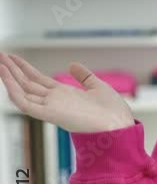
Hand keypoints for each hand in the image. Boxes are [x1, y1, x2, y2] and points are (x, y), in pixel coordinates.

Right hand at [0, 52, 134, 132]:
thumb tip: (72, 64)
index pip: (38, 79)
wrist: (118, 126)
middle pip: (27, 82)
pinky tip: (5, 77)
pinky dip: (13, 90)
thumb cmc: (112, 112)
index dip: (24, 68)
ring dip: (8, 76)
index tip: (12, 57)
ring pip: (23, 90)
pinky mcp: (49, 114)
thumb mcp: (98, 87)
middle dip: (12, 68)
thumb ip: (84, 76)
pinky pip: (25, 103)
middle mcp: (54, 100)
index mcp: (64, 94)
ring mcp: (50, 106)